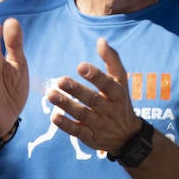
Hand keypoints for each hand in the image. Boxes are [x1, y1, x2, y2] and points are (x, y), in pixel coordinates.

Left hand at [47, 38, 142, 155]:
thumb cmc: (120, 100)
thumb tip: (101, 40)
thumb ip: (111, 59)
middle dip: (76, 90)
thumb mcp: (121, 80)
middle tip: (60, 80)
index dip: (95, 76)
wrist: (127, 136)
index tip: (80, 66)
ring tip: (51, 94)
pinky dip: (66, 125)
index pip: (107, 84)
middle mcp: (109, 110)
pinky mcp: (90, 138)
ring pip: (82, 115)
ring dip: (66, 105)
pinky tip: (54, 116)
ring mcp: (100, 125)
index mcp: (117, 93)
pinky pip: (77, 132)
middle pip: (92, 100)